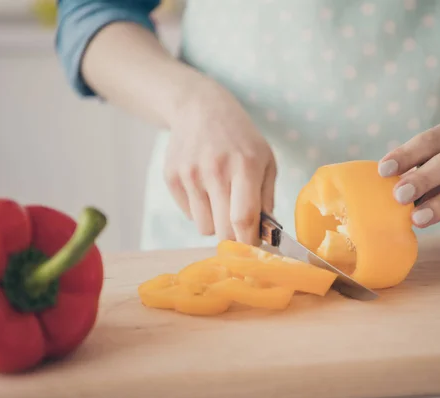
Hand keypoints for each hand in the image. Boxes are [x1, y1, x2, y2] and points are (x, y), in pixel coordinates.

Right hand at [164, 80, 276, 244]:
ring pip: (204, 227)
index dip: (249, 242)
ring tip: (221, 198)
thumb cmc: (240, 139)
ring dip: (215, 222)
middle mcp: (215, 170)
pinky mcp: (172, 177)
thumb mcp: (266, 160)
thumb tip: (265, 236)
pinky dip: (200, 209)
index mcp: (245, 165)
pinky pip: (189, 215)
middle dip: (235, 237)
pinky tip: (204, 187)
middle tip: (240, 226)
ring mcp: (190, 174)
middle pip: (223, 230)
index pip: (243, 218)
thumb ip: (267, 199)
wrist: (200, 109)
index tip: (254, 246)